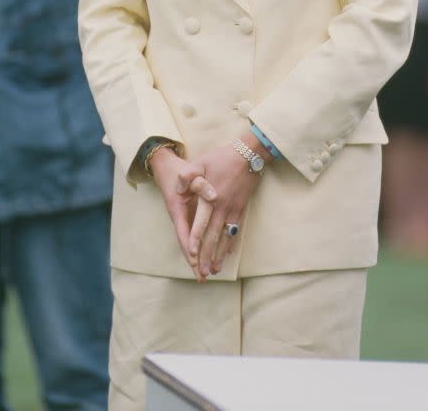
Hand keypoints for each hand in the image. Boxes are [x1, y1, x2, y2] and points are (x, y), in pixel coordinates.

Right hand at [148, 146, 216, 279]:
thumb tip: (213, 196)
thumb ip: (200, 184)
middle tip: (202, 277)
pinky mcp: (188, 218)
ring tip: (204, 275)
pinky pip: (194, 236)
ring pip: (190, 242)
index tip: (195, 260)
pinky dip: (200, 248)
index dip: (189, 246)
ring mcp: (183, 219)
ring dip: (197, 258)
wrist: (167, 168)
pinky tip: (208, 258)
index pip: (183, 232)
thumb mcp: (189, 174)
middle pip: (185, 243)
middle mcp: (179, 218)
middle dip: (193, 261)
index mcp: (177, 210)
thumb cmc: (179, 171)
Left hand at [188, 138, 266, 279]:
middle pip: (213, 237)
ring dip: (219, 255)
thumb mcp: (201, 161)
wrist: (250, 154)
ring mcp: (234, 210)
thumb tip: (177, 188)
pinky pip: (235, 231)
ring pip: (225, 238)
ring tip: (215, 270)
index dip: (196, 241)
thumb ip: (187, 175)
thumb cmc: (223, 157)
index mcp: (211, 198)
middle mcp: (223, 208)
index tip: (192, 256)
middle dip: (207, 256)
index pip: (201, 224)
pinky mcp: (241, 209)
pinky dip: (231, 244)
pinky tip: (228, 254)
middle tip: (203, 273)